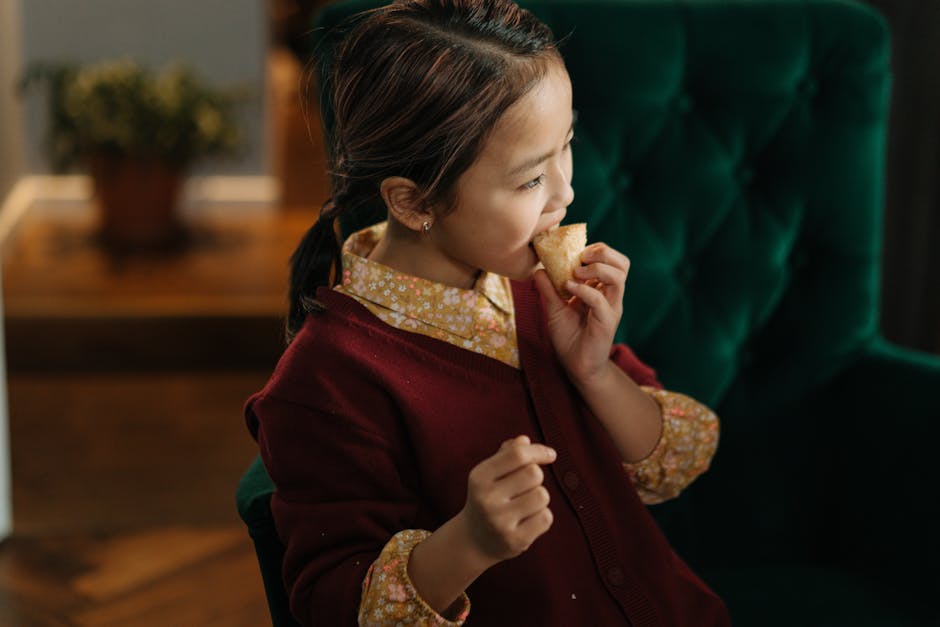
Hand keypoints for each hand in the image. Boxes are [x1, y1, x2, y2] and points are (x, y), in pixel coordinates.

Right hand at [459, 435, 555, 565]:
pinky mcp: (514, 541)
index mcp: (479, 477)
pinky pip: (546, 518)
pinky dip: (542, 516)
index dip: (538, 451)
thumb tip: (524, 440)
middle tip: (525, 487)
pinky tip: (528, 520)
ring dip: (539, 497)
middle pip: (534, 473)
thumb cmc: (488, 498)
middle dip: (536, 477)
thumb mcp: (489, 473)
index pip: (517, 454)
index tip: (550, 455)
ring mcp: (500, 522)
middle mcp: (487, 499)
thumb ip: (506, 454)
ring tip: (525, 504)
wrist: (473, 541)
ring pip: (542, 495)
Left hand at [534, 242, 629, 385]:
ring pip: (618, 277)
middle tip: (581, 257)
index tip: (575, 252)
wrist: (575, 366)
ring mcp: (611, 308)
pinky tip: (569, 289)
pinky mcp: (606, 322)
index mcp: (602, 289)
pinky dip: (584, 290)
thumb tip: (538, 269)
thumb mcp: (554, 309)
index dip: (596, 250)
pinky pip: (600, 300)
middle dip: (603, 253)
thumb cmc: (569, 337)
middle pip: (622, 264)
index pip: (612, 260)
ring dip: (596, 269)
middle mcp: (611, 296)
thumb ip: (549, 289)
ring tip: (576, 272)